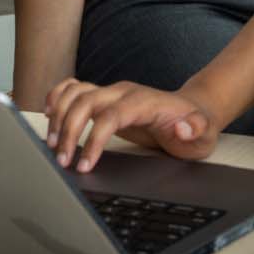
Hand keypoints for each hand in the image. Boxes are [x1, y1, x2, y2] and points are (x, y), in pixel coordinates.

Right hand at [44, 76, 216, 172]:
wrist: (194, 110)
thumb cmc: (197, 126)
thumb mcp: (204, 133)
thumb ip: (196, 129)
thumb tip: (182, 127)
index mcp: (144, 101)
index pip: (110, 115)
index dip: (93, 139)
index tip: (84, 165)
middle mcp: (124, 91)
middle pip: (86, 101)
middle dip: (69, 130)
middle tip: (62, 161)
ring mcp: (113, 92)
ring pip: (76, 92)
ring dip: (59, 115)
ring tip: (53, 144)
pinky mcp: (105, 97)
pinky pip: (75, 88)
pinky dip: (58, 96)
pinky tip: (49, 113)